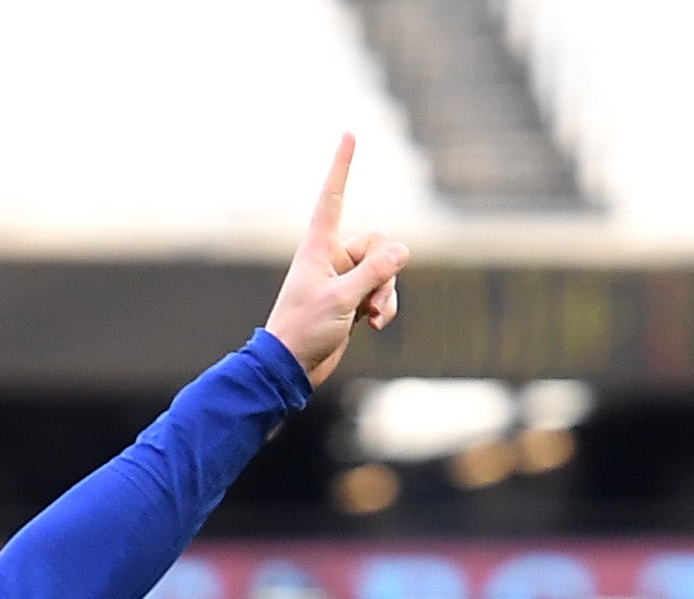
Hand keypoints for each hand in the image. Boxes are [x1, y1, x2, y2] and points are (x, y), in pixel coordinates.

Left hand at [266, 134, 407, 389]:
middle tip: (369, 300)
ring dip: (386, 293)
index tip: (349, 134)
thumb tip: (403, 250)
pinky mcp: (352, 299)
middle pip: (378, 242)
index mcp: (319, 247)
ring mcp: (344, 278)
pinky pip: (382, 291)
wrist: (290, 369)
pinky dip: (384, 306)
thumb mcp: (342, 299)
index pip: (332, 197)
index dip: (341, 166)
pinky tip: (374, 325)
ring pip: (384, 269)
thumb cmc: (304, 331)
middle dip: (384, 270)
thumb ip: (375, 272)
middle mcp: (332, 257)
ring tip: (371, 317)